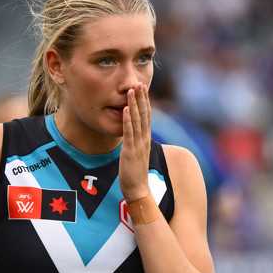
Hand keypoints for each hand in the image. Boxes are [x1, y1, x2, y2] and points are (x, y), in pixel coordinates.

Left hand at [119, 83, 151, 202]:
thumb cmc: (135, 173)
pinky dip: (127, 120)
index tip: (142, 88)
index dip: (145, 101)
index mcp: (145, 139)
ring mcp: (138, 144)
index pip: (147, 116)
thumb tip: (133, 134)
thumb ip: (136, 142)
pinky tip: (125, 109)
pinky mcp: (131, 151)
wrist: (138, 189)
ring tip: (132, 90)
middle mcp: (144, 139)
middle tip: (139, 82)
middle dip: (141, 98)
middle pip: (144, 114)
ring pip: (138, 120)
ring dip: (134, 104)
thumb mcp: (137, 153)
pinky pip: (129, 133)